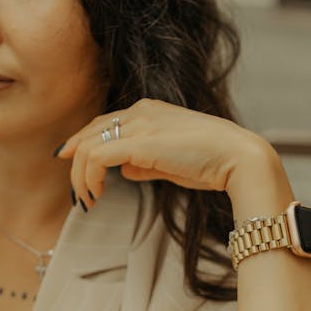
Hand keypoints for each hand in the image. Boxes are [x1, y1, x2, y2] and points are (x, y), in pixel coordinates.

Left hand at [56, 98, 270, 208]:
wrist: (237, 157)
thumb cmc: (211, 162)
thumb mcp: (171, 161)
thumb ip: (145, 163)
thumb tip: (126, 171)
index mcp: (148, 110)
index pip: (103, 123)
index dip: (82, 143)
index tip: (72, 167)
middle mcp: (140, 111)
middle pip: (90, 132)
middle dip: (76, 164)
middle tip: (79, 194)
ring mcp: (140, 124)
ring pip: (88, 146)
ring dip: (81, 177)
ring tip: (88, 201)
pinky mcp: (141, 143)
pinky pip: (98, 157)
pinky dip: (89, 177)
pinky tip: (96, 194)